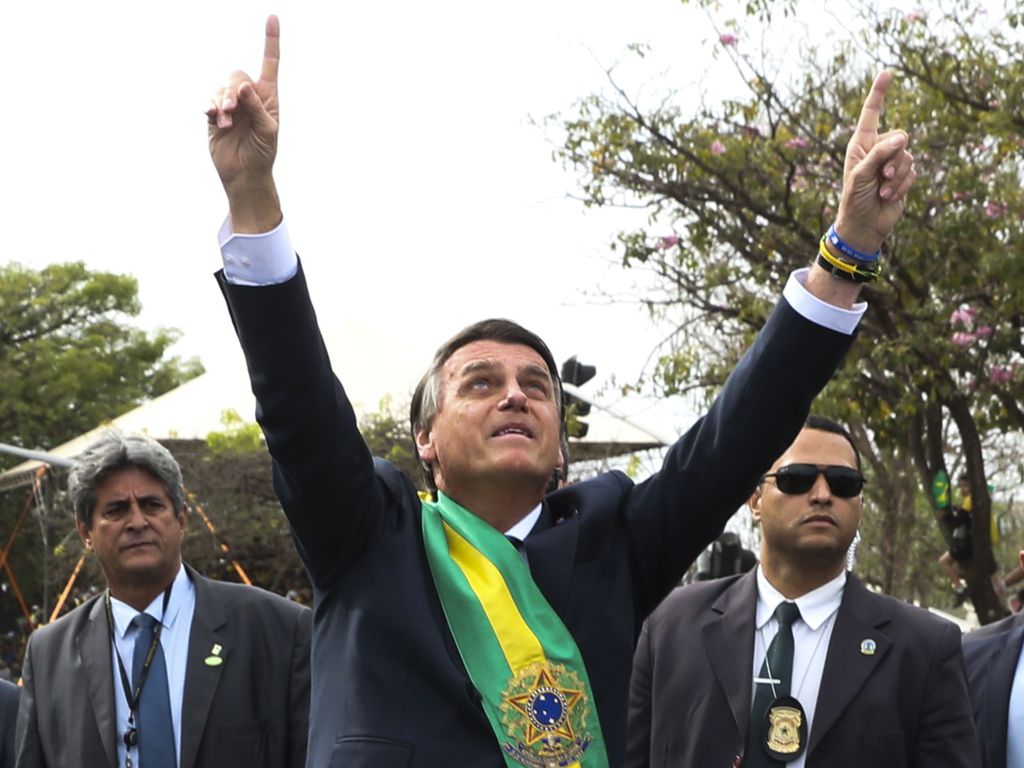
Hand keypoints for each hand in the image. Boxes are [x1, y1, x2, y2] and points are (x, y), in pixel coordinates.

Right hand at [206, 15, 281, 231]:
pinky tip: (212, 116)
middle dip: (231, 89)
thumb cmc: (263, 154)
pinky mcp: (214, 115)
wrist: (245, 175)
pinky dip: (209, 106)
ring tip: (224, 122)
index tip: (272, 17)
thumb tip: (243, 86)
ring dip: (220, 103)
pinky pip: (208, 101)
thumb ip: (257, 108)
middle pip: (236, 75)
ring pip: (220, 88)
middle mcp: (248, 97)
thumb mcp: (267, 131)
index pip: (270, 64)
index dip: (270, 41)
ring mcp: (230, 106)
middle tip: (231, 110)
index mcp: (267, 97)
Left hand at [834, 71, 915, 253]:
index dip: (879, 94)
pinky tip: (889, 197)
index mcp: (861, 145)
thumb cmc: (854, 200)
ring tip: (883, 190)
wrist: (864, 225)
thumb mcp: (861, 175)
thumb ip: (880, 154)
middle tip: (882, 177)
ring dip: (898, 176)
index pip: (871, 115)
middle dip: (893, 158)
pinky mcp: (903, 176)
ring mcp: (891, 163)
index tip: (887, 73)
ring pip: (908, 155)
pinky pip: (913, 172)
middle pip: (899, 137)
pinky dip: (902, 186)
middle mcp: (877, 150)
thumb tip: (903, 137)